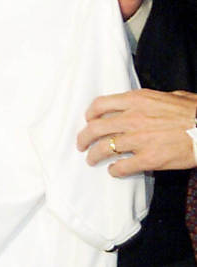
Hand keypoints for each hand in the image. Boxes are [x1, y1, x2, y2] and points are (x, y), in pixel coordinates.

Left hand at [76, 89, 196, 176]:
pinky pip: (122, 166)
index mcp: (137, 100)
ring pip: (104, 148)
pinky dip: (114, 170)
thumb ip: (153, 98)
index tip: (88, 120)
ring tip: (91, 159)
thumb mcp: (173, 96)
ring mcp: (140, 139)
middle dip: (84, 137)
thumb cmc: (195, 113)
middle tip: (81, 144)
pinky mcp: (149, 158)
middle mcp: (133, 118)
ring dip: (94, 155)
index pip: (100, 105)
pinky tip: (114, 171)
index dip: (90, 114)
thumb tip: (145, 101)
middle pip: (95, 128)